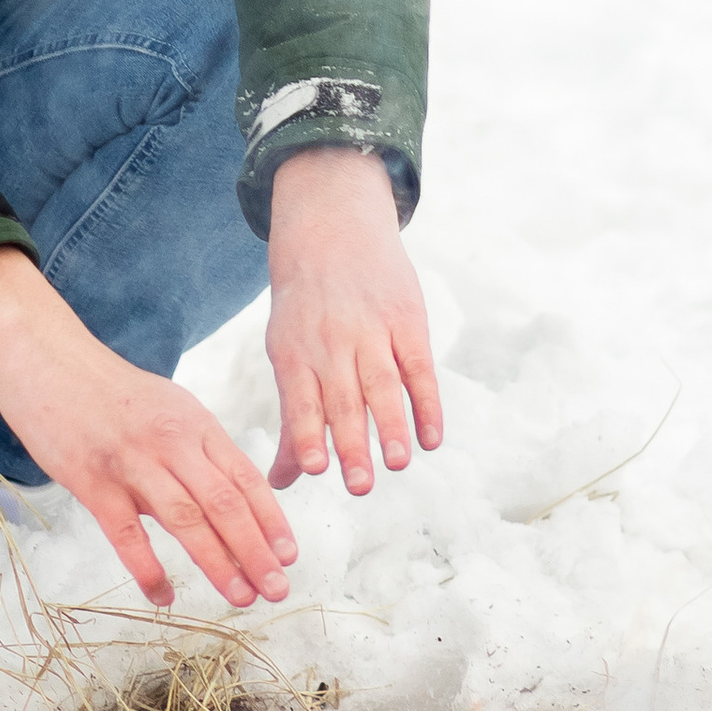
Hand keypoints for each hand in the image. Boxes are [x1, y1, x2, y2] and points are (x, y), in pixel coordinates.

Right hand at [0, 248, 297, 610]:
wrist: (47, 359)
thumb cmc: (111, 391)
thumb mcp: (166, 407)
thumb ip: (196, 451)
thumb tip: (227, 502)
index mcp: (194, 422)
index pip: (244, 476)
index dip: (271, 519)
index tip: (289, 555)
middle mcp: (170, 440)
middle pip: (224, 502)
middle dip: (256, 550)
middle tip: (277, 589)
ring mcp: (130, 461)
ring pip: (185, 519)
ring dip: (218, 563)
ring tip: (241, 597)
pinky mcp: (91, 481)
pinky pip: (127, 534)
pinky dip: (149, 570)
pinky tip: (165, 596)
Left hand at [264, 147, 442, 495]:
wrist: (331, 224)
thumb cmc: (304, 308)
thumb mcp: (287, 352)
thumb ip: (293, 420)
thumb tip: (279, 484)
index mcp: (294, 352)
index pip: (300, 401)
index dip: (307, 433)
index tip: (316, 468)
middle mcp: (331, 342)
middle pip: (343, 400)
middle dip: (351, 444)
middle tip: (360, 485)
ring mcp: (371, 329)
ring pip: (382, 385)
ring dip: (390, 426)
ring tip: (397, 463)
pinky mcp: (406, 320)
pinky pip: (419, 367)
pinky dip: (427, 404)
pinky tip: (431, 438)